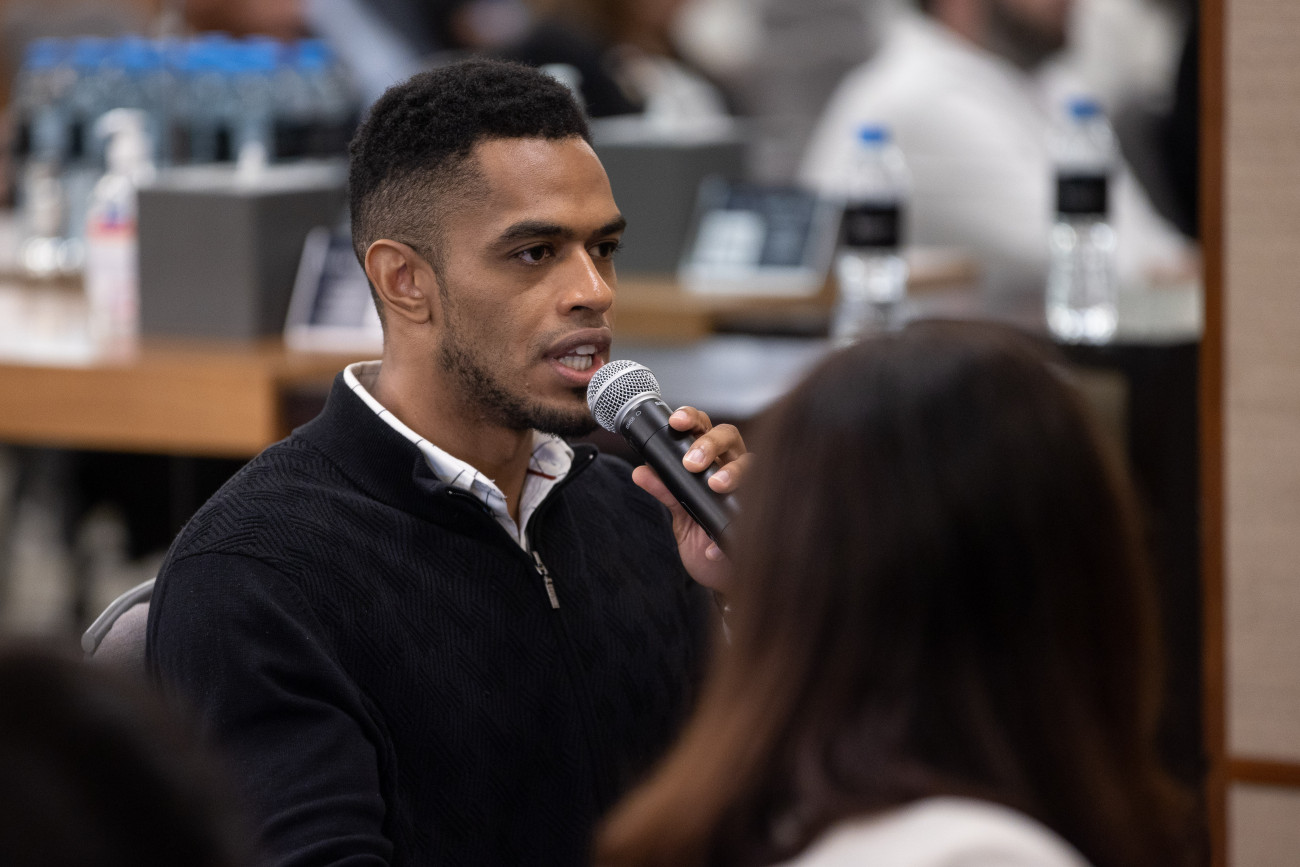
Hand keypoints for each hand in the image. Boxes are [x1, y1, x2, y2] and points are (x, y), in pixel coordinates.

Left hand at [631, 407, 749, 594]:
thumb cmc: (703, 539)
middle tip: (691, 462)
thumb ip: (664, 492)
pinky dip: (737, 525)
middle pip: (729, 436)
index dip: (693, 419)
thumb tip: (640, 472)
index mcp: (713, 461)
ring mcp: (751, 490)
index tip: (676, 422)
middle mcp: (734, 468)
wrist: (721, 577)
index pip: (704, 428)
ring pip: (751, 464)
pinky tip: (714, 545)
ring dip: (732, 472)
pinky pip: (756, 510)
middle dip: (709, 443)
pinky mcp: (761, 515)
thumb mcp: (680, 516)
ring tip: (715, 485)